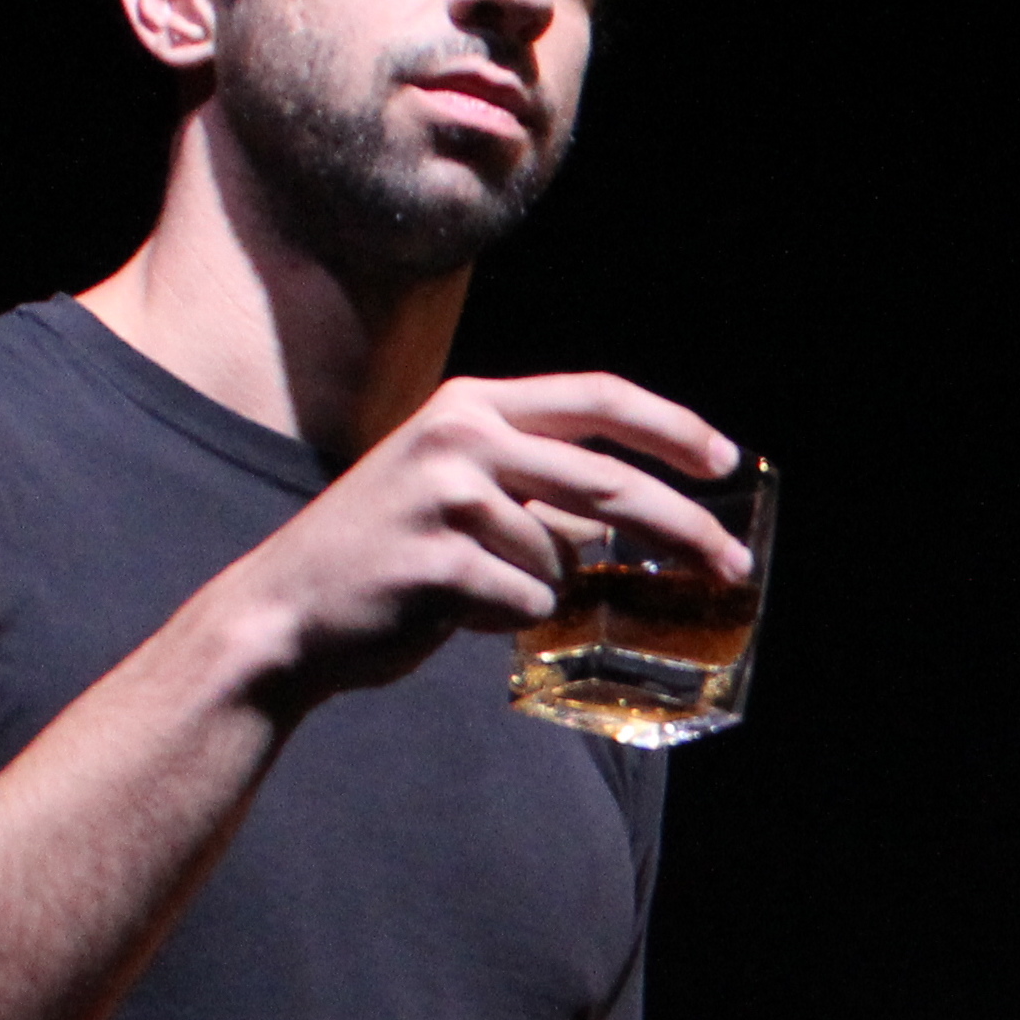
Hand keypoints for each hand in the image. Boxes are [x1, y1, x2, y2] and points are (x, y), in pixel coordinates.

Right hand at [205, 373, 746, 704]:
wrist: (286, 611)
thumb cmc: (389, 557)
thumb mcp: (463, 493)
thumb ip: (542, 490)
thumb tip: (647, 523)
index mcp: (472, 405)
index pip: (598, 397)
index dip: (672, 428)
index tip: (726, 461)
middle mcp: (461, 436)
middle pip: (611, 484)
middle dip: (685, 530)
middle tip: (733, 567)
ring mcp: (446, 497)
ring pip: (564, 559)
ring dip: (543, 591)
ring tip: (473, 590)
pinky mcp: (440, 562)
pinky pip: (528, 604)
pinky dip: (508, 621)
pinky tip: (451, 610)